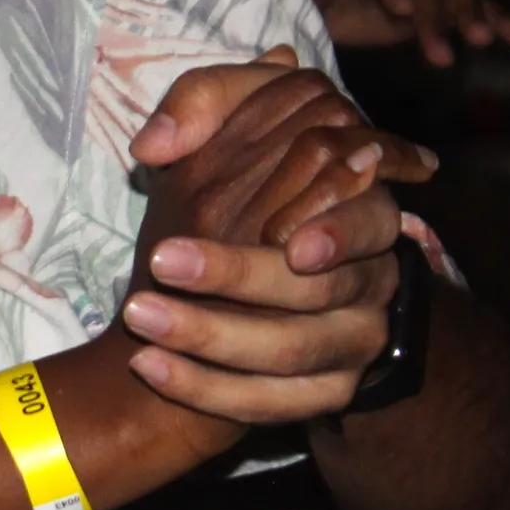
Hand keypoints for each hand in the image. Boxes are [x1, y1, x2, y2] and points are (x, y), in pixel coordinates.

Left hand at [122, 56, 434, 420]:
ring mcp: (355, 341)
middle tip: (159, 263)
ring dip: (211, 339)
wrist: (225, 285)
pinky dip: (208, 390)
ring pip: (294, 352)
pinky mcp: (329, 392)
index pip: (370, 219)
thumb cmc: (229, 194)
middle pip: (319, 293)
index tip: (283, 240)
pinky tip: (150, 366)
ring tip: (139, 319)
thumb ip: (199, 104)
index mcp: (356, 208)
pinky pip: (275, 404)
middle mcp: (369, 278)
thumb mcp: (220, 130)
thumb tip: (156, 139)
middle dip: (237, 278)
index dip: (338, 230)